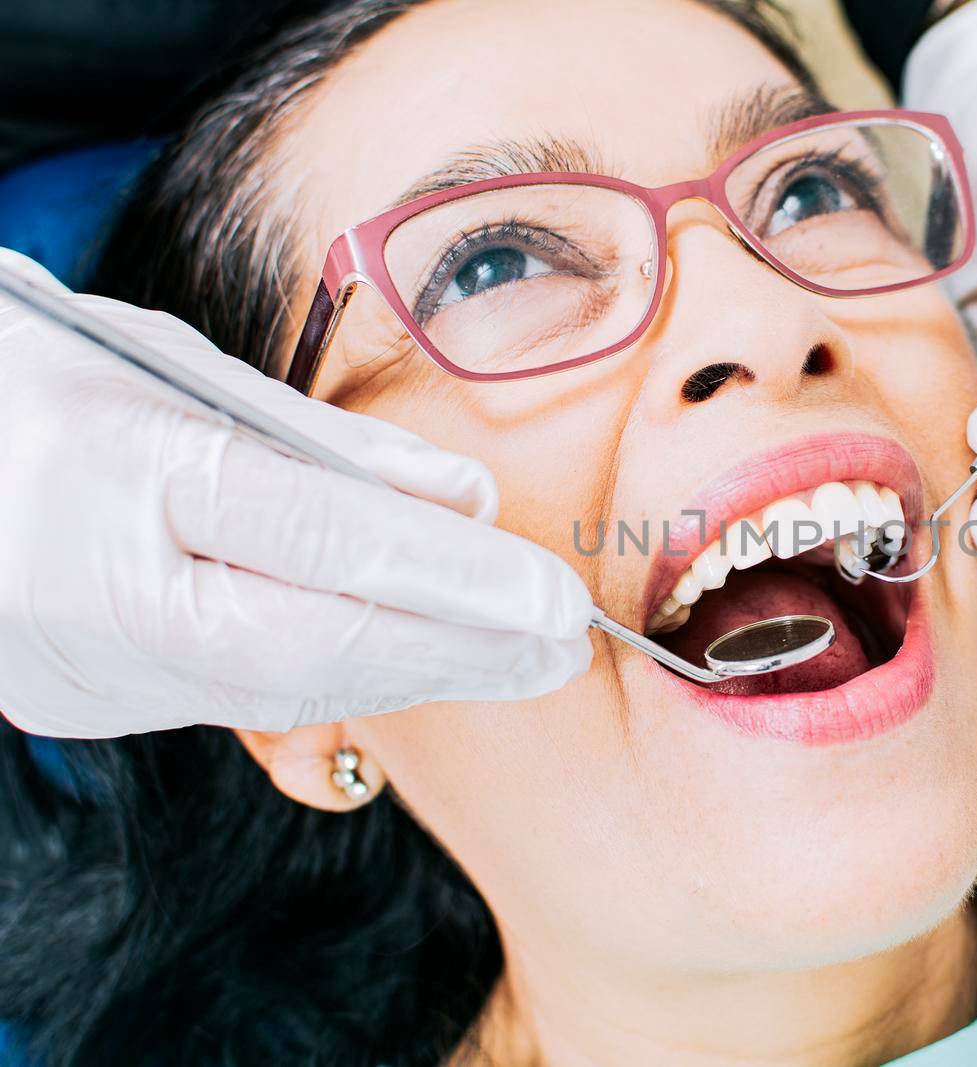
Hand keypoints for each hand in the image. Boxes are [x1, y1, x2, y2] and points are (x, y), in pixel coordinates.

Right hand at [0, 249, 593, 737]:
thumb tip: (464, 500)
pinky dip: (344, 676)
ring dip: (417, 674)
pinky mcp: (84, 702)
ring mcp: (83, 665)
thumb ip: (328, 445)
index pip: (321, 538)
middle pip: (317, 642)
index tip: (556, 601)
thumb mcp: (176, 367)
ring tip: (517, 660)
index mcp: (116, 471)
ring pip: (287, 688)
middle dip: (460, 651)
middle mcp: (96, 589)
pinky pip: (243, 698)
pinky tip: (418, 664)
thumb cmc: (38, 380)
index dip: (454, 580)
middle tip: (566, 649)